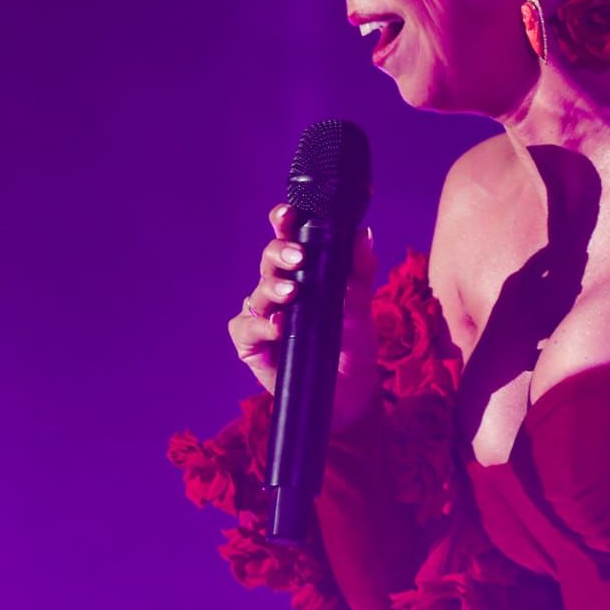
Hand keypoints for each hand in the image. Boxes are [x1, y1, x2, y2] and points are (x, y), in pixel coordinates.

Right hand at [227, 204, 380, 429]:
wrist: (350, 397)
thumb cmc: (353, 349)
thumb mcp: (362, 310)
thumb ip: (360, 274)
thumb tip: (363, 234)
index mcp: (304, 274)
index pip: (289, 240)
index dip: (283, 223)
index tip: (288, 212)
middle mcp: (279, 291)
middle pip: (269, 260)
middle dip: (280, 252)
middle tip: (299, 257)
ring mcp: (263, 317)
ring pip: (258, 291)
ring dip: (274, 289)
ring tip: (293, 294)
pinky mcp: (252, 345)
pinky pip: (247, 328)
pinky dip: (262, 326)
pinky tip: (280, 328)